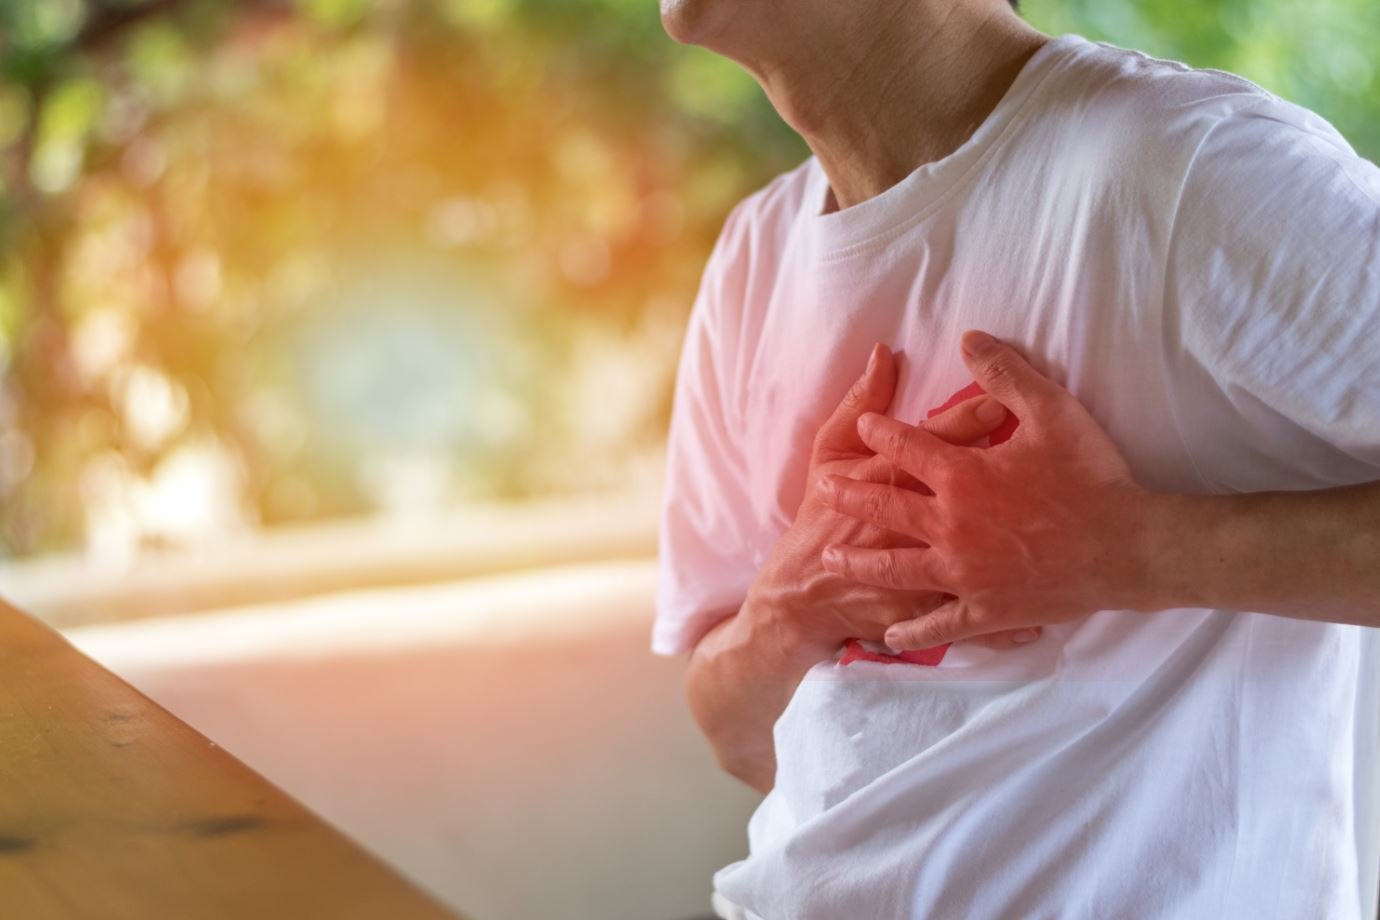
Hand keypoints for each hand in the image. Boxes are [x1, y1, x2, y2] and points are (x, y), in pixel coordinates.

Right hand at [745, 342, 1042, 658]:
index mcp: (889, 479)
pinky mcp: (931, 611)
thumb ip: (857, 400)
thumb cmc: (817, 517)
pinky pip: (982, 615)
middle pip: (963, 487)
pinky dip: (1013, 624)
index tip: (1005, 400)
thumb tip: (885, 352)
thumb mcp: (828, 453)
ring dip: (1016, 537)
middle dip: (1002, 465)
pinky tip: (1047, 617)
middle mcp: (914, 523)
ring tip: (1052, 521)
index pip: (937, 440)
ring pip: (980, 550)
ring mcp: (928, 571)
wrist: (800, 594)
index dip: (972, 419)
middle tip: (1039, 448)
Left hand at [816, 330, 1156, 650]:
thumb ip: (1005, 373)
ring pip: (897, 568)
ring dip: (862, 561)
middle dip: (851, 495)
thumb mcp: (1052, 410)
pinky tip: (890, 638)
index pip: (908, 447)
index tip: (865, 428)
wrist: (1129, 547)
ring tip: (831, 556)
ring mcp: (963, 572)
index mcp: (962, 476)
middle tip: (823, 491)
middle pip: (886, 506)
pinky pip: (940, 624)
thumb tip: (968, 338)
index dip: (882, 434)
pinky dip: (914, 632)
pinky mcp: (985, 609)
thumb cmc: (1092, 476)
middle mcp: (950, 525)